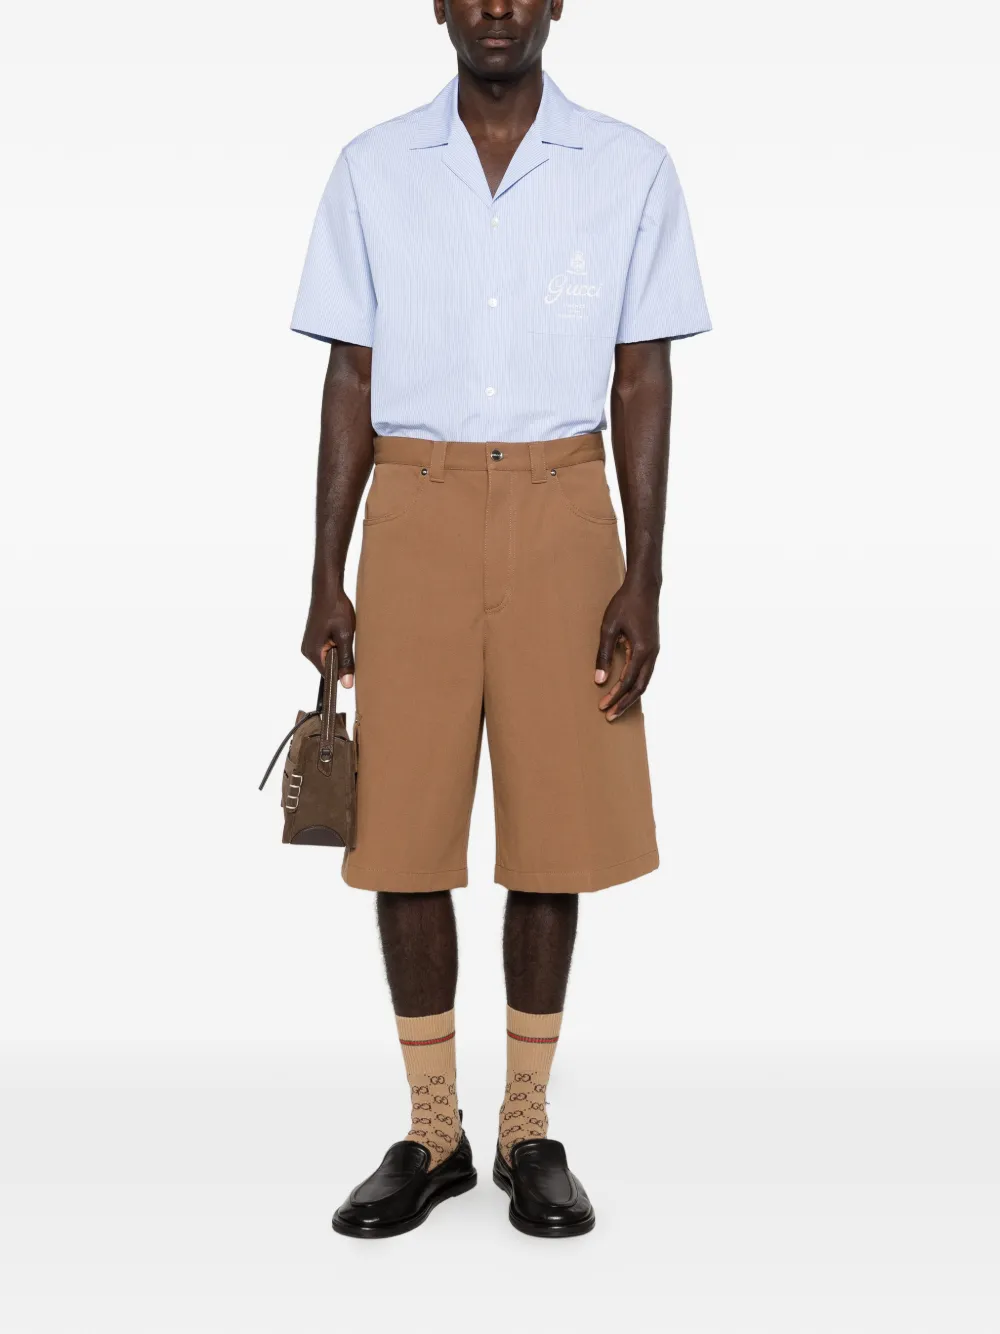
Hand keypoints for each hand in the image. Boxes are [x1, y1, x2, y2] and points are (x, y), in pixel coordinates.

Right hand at [301, 585, 355, 686]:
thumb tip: (346, 684)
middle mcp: (307, 651)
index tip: (353, 666)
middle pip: (328, 668)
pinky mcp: (314, 639)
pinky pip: (327, 650)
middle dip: (341, 660)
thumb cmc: (336, 609)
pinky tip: (341, 633)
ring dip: (340, 651)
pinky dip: (336, 646)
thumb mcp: (345, 636)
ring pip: (329, 658)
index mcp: (312, 652)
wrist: (328, 589)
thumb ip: (345, 660)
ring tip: (344, 635)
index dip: (342, 673)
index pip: (328, 676)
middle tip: (348, 642)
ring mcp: (310, 644)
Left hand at [594, 577, 659, 720]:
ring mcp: (654, 651)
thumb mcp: (608, 628)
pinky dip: (636, 684)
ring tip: (616, 707)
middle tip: (609, 716)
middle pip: (640, 687)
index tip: (602, 707)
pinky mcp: (652, 647)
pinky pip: (645, 672)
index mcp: (642, 650)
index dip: (615, 696)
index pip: (627, 681)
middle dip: (624, 703)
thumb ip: (604, 655)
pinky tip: (625, 688)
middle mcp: (652, 654)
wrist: (644, 586)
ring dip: (630, 695)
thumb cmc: (625, 604)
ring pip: (645, 681)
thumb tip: (599, 680)